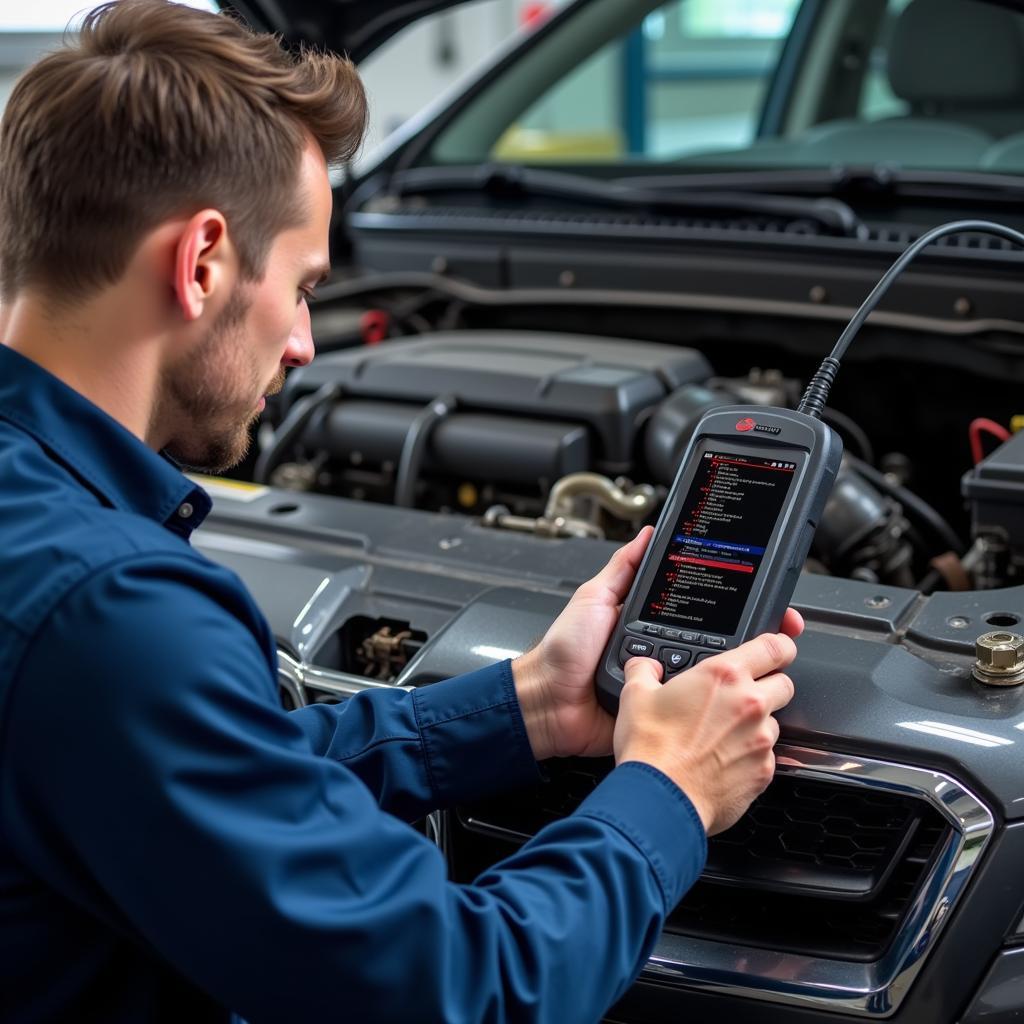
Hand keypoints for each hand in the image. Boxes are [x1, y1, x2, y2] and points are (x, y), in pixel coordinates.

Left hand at [510, 525, 803, 761]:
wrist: (546, 702)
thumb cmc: (562, 651)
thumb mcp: (594, 597)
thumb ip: (623, 567)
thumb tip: (649, 533)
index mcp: (651, 624)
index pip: (701, 610)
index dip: (731, 604)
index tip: (762, 596)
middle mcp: (664, 653)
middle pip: (718, 644)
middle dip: (751, 637)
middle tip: (780, 629)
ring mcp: (666, 684)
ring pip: (713, 677)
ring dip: (737, 670)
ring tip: (767, 657)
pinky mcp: (662, 713)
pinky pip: (694, 709)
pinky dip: (713, 704)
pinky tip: (733, 694)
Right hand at [614, 631, 799, 835]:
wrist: (660, 797)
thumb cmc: (651, 747)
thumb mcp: (635, 695)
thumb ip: (644, 671)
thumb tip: (645, 666)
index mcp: (724, 676)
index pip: (775, 647)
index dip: (780, 644)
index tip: (776, 648)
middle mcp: (750, 704)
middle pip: (784, 683)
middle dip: (770, 685)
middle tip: (742, 696)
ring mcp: (761, 740)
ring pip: (775, 723)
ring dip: (757, 725)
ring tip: (724, 736)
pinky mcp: (764, 772)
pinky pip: (767, 757)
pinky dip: (751, 757)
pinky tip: (724, 762)